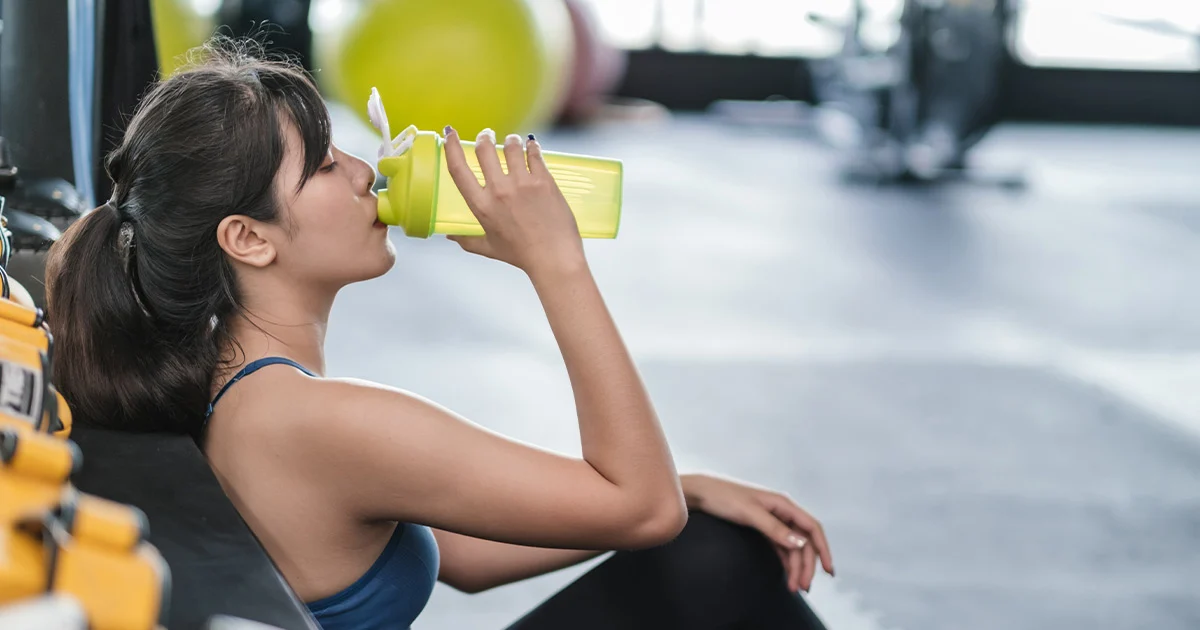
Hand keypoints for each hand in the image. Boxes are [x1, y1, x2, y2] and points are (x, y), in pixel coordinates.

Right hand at [442, 127, 584, 276]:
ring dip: (510, 140)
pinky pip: (534, 154)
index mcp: (482, 206)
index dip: (451, 147)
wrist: (554, 257)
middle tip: (487, 135)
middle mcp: (499, 190)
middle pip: (485, 150)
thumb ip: (466, 240)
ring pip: (511, 146)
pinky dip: (531, 146)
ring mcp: (522, 183)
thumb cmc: (521, 254)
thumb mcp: (489, 248)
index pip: (458, 169)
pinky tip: (531, 145)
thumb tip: (450, 236)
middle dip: (484, 138)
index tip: (449, 134)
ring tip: (512, 141)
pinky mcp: (544, 181)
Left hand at [682, 473, 833, 592]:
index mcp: (783, 504)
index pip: (812, 528)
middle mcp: (782, 512)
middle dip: (806, 565)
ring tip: (794, 587)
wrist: (701, 494)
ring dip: (796, 567)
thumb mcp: (750, 513)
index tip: (829, 570)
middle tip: (803, 587)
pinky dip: (786, 562)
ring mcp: (773, 521)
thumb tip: (800, 543)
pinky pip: (781, 548)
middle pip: (804, 541)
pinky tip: (788, 576)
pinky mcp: (763, 529)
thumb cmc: (724, 498)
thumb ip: (775, 528)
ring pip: (793, 547)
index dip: (823, 549)